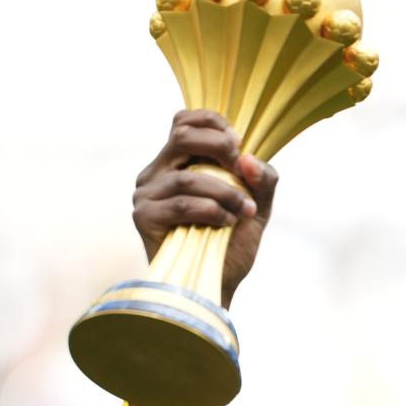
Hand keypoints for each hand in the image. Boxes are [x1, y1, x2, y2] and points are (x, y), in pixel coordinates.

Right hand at [131, 110, 277, 307]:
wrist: (216, 285)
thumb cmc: (230, 245)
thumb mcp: (256, 206)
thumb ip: (261, 179)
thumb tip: (249, 159)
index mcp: (177, 162)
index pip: (184, 120)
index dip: (213, 123)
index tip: (239, 145)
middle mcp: (157, 172)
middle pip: (182, 135)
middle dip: (220, 147)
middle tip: (242, 169)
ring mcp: (146, 194)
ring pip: (187, 177)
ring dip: (224, 192)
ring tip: (240, 210)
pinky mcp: (143, 217)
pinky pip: (180, 203)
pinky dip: (210, 210)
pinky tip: (224, 223)